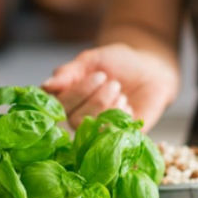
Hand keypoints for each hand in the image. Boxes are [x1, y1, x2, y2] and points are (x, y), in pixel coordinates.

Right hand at [42, 43, 178, 130]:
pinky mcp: (117, 137)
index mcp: (67, 97)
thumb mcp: (93, 60)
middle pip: (73, 119)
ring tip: (120, 90)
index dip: (77, 92)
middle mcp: (78, 116)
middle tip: (113, 82)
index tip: (99, 74)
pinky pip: (112, 134)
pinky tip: (128, 104)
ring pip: (92, 127)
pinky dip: (121, 115)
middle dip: (96, 98)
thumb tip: (45, 86)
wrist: (151, 71)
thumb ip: (69, 72)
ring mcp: (97, 129)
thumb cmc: (119, 63)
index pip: (56, 105)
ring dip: (109, 105)